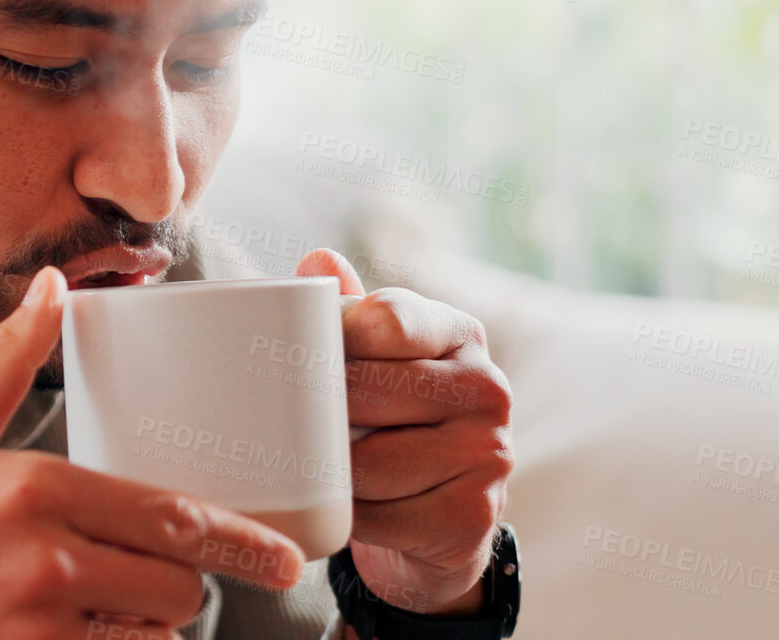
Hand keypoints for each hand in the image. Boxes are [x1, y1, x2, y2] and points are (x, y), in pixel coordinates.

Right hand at [0, 266, 308, 639]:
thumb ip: (8, 360)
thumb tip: (53, 286)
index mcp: (35, 490)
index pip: (171, 517)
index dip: (240, 540)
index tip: (284, 555)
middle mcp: (46, 564)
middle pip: (178, 585)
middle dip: (186, 582)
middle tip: (173, 573)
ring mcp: (38, 634)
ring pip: (153, 637)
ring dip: (152, 623)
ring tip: (118, 603)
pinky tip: (88, 635)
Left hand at [297, 248, 512, 617]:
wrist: (440, 512)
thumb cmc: (392, 417)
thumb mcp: (376, 357)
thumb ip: (348, 311)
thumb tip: (317, 261)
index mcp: (458, 334)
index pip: (388, 320)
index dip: (333, 336)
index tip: (298, 354)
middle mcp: (487, 387)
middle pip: (365, 391)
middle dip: (316, 412)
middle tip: (288, 421)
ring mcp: (490, 454)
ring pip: (367, 462)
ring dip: (329, 472)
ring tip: (320, 468)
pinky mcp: (475, 516)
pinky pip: (380, 517)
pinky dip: (349, 517)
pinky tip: (347, 509)